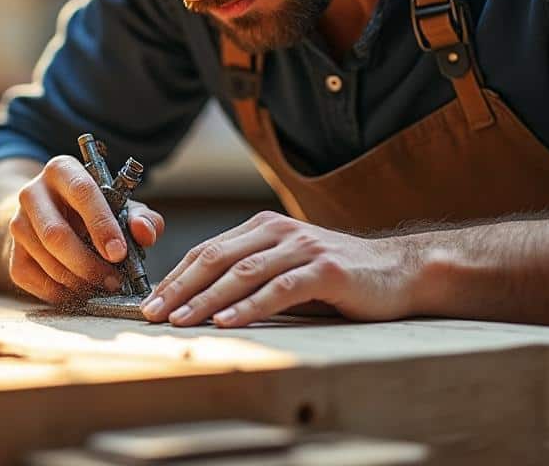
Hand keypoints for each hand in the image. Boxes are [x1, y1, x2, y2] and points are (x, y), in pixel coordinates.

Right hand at [7, 155, 164, 303]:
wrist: (50, 216)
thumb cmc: (93, 210)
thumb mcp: (120, 206)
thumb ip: (140, 217)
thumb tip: (145, 233)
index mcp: (62, 170)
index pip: (81, 192)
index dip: (101, 225)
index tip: (119, 253)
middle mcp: (33, 192)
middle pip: (56, 233)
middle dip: (89, 263)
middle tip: (114, 280)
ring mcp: (17, 223)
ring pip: (46, 258)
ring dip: (78, 280)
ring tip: (103, 286)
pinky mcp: (12, 252)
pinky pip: (33, 278)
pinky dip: (60, 291)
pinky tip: (80, 291)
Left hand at [140, 211, 415, 327]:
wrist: (399, 271)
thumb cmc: (337, 277)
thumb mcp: (286, 269)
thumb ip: (250, 277)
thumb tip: (197, 304)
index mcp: (263, 228)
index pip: (207, 251)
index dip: (175, 277)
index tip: (149, 302)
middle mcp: (279, 232)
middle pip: (216, 258)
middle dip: (180, 287)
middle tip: (152, 313)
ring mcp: (303, 247)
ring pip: (242, 272)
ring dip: (206, 298)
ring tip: (180, 320)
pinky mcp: (326, 269)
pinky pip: (279, 288)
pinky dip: (249, 306)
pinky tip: (227, 321)